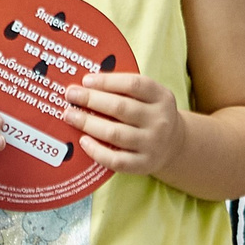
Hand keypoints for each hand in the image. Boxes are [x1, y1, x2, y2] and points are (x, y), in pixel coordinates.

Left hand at [63, 72, 185, 176]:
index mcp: (161, 97)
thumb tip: (87, 84)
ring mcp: (152, 144)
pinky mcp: (143, 164)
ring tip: (70, 115)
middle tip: (71, 95)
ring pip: (115, 133)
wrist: (174, 145)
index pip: (133, 84)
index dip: (107, 81)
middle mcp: (159, 120)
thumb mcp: (150, 96)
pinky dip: (96, 150)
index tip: (86, 80)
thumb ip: (126, 89)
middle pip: (120, 108)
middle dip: (91, 100)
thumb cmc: (150, 114)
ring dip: (88, 123)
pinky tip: (83, 140)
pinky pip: (115, 160)